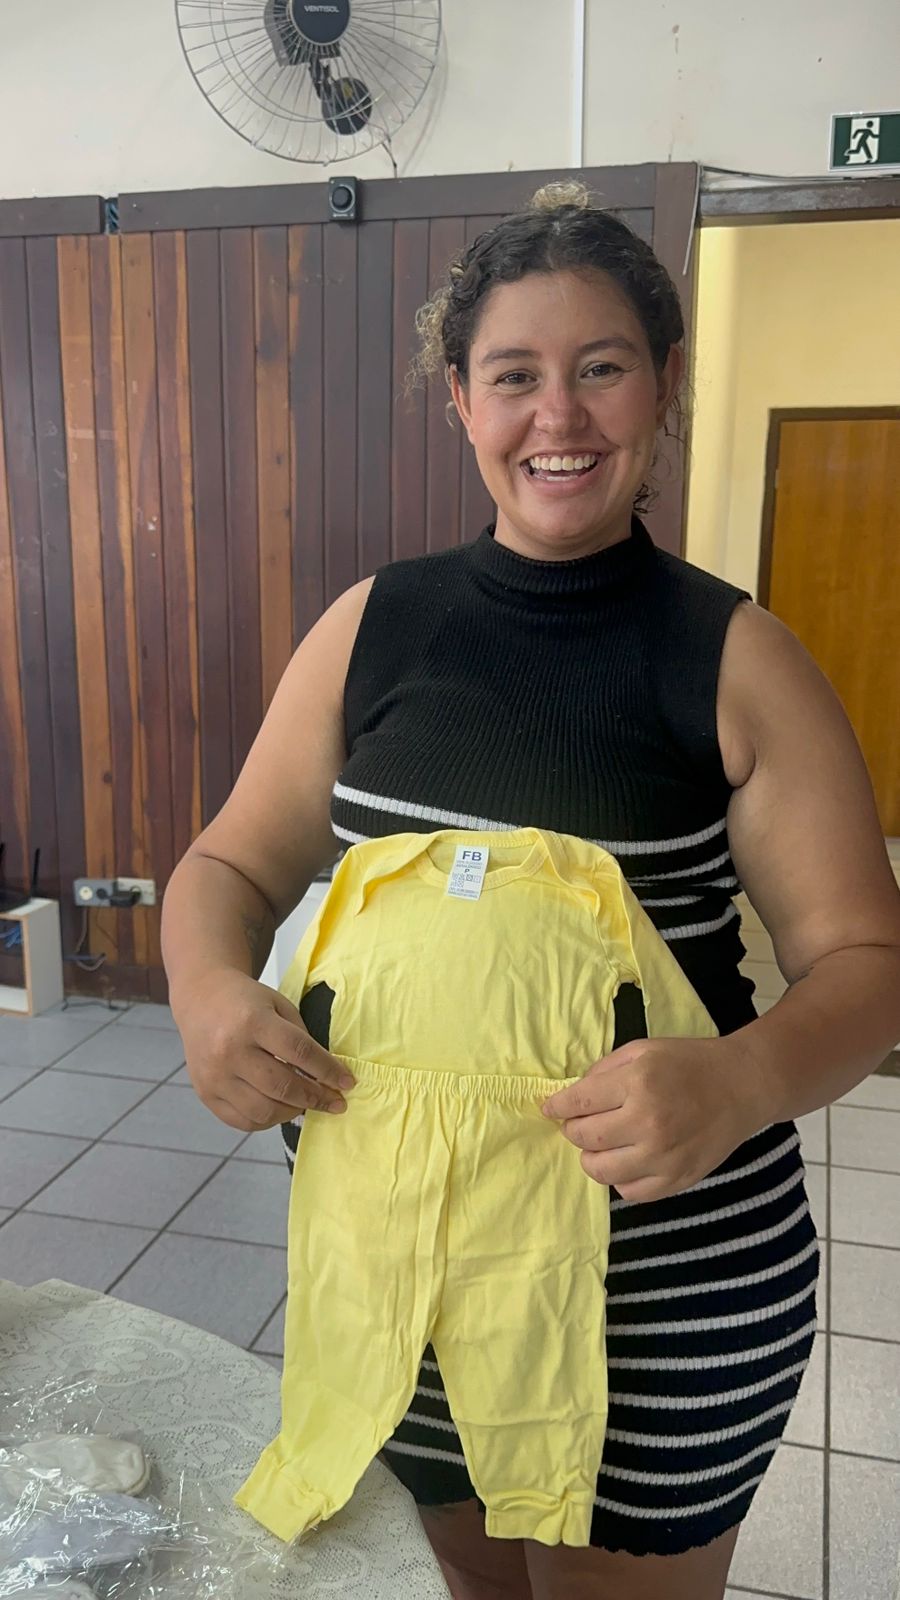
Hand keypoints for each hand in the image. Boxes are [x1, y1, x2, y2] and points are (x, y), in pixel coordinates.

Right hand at [173, 970, 354, 1131]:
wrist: (201, 999)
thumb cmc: (246, 1002)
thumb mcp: (278, 1005)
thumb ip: (300, 1039)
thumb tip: (327, 1076)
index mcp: (252, 1022)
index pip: (299, 1053)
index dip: (328, 1071)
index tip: (348, 1083)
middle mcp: (230, 1051)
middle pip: (283, 1086)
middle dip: (316, 1098)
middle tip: (336, 1102)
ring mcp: (215, 1076)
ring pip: (264, 1110)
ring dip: (294, 1111)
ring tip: (307, 1103)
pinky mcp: (206, 1094)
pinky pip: (243, 1120)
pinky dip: (268, 1120)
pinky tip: (281, 1109)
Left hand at [542, 1036, 763, 1203]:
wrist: (742, 1086)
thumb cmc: (689, 1062)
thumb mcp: (643, 1051)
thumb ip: (603, 1071)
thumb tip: (571, 1096)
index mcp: (638, 1083)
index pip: (578, 1103)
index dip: (557, 1107)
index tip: (550, 1109)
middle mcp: (649, 1122)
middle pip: (585, 1138)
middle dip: (573, 1129)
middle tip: (580, 1122)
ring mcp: (664, 1156)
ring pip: (600, 1171)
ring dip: (592, 1156)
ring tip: (603, 1143)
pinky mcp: (677, 1179)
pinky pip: (630, 1192)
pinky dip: (621, 1177)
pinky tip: (628, 1159)